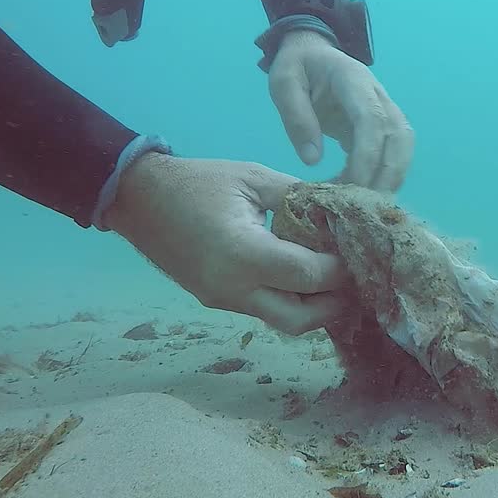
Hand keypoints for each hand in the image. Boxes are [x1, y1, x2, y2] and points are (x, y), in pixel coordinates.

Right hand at [104, 153, 345, 334]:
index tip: (359, 251)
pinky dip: (288, 299)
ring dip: (313, 306)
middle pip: (301, 319)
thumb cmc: (197, 182)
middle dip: (334, 303)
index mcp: (243, 254)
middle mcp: (234, 289)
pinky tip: (302, 276)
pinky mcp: (216, 302)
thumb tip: (341, 206)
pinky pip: (263, 310)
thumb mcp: (253, 176)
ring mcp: (223, 301)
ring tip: (333, 279)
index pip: (309, 275)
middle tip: (354, 278)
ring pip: (283, 321)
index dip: (341, 268)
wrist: (138, 198)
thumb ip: (299, 195)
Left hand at [267, 30, 413, 191]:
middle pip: (399, 135)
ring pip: (404, 145)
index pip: (371, 119)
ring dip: (391, 177)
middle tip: (363, 205)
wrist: (313, 51)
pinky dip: (385, 175)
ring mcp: (385, 109)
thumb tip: (313, 161)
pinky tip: (361, 195)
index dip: (366, 154)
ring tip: (366, 206)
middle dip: (387, 173)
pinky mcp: (382, 125)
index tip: (351, 184)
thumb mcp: (284, 84)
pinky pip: (394, 151)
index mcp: (353, 80)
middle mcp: (378, 95)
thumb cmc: (298, 67)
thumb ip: (297, 118)